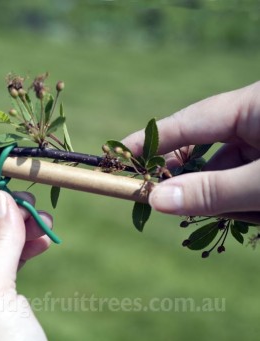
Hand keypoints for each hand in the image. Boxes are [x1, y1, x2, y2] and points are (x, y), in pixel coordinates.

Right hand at [122, 82, 259, 222]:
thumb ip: (214, 190)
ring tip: (215, 214)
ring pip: (228, 164)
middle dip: (186, 176)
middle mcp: (258, 116)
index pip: (188, 121)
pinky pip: (246, 173)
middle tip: (157, 199)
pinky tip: (246, 212)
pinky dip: (240, 195)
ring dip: (220, 193)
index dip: (151, 140)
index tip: (118, 154)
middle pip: (206, 145)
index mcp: (254, 103)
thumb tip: (156, 200)